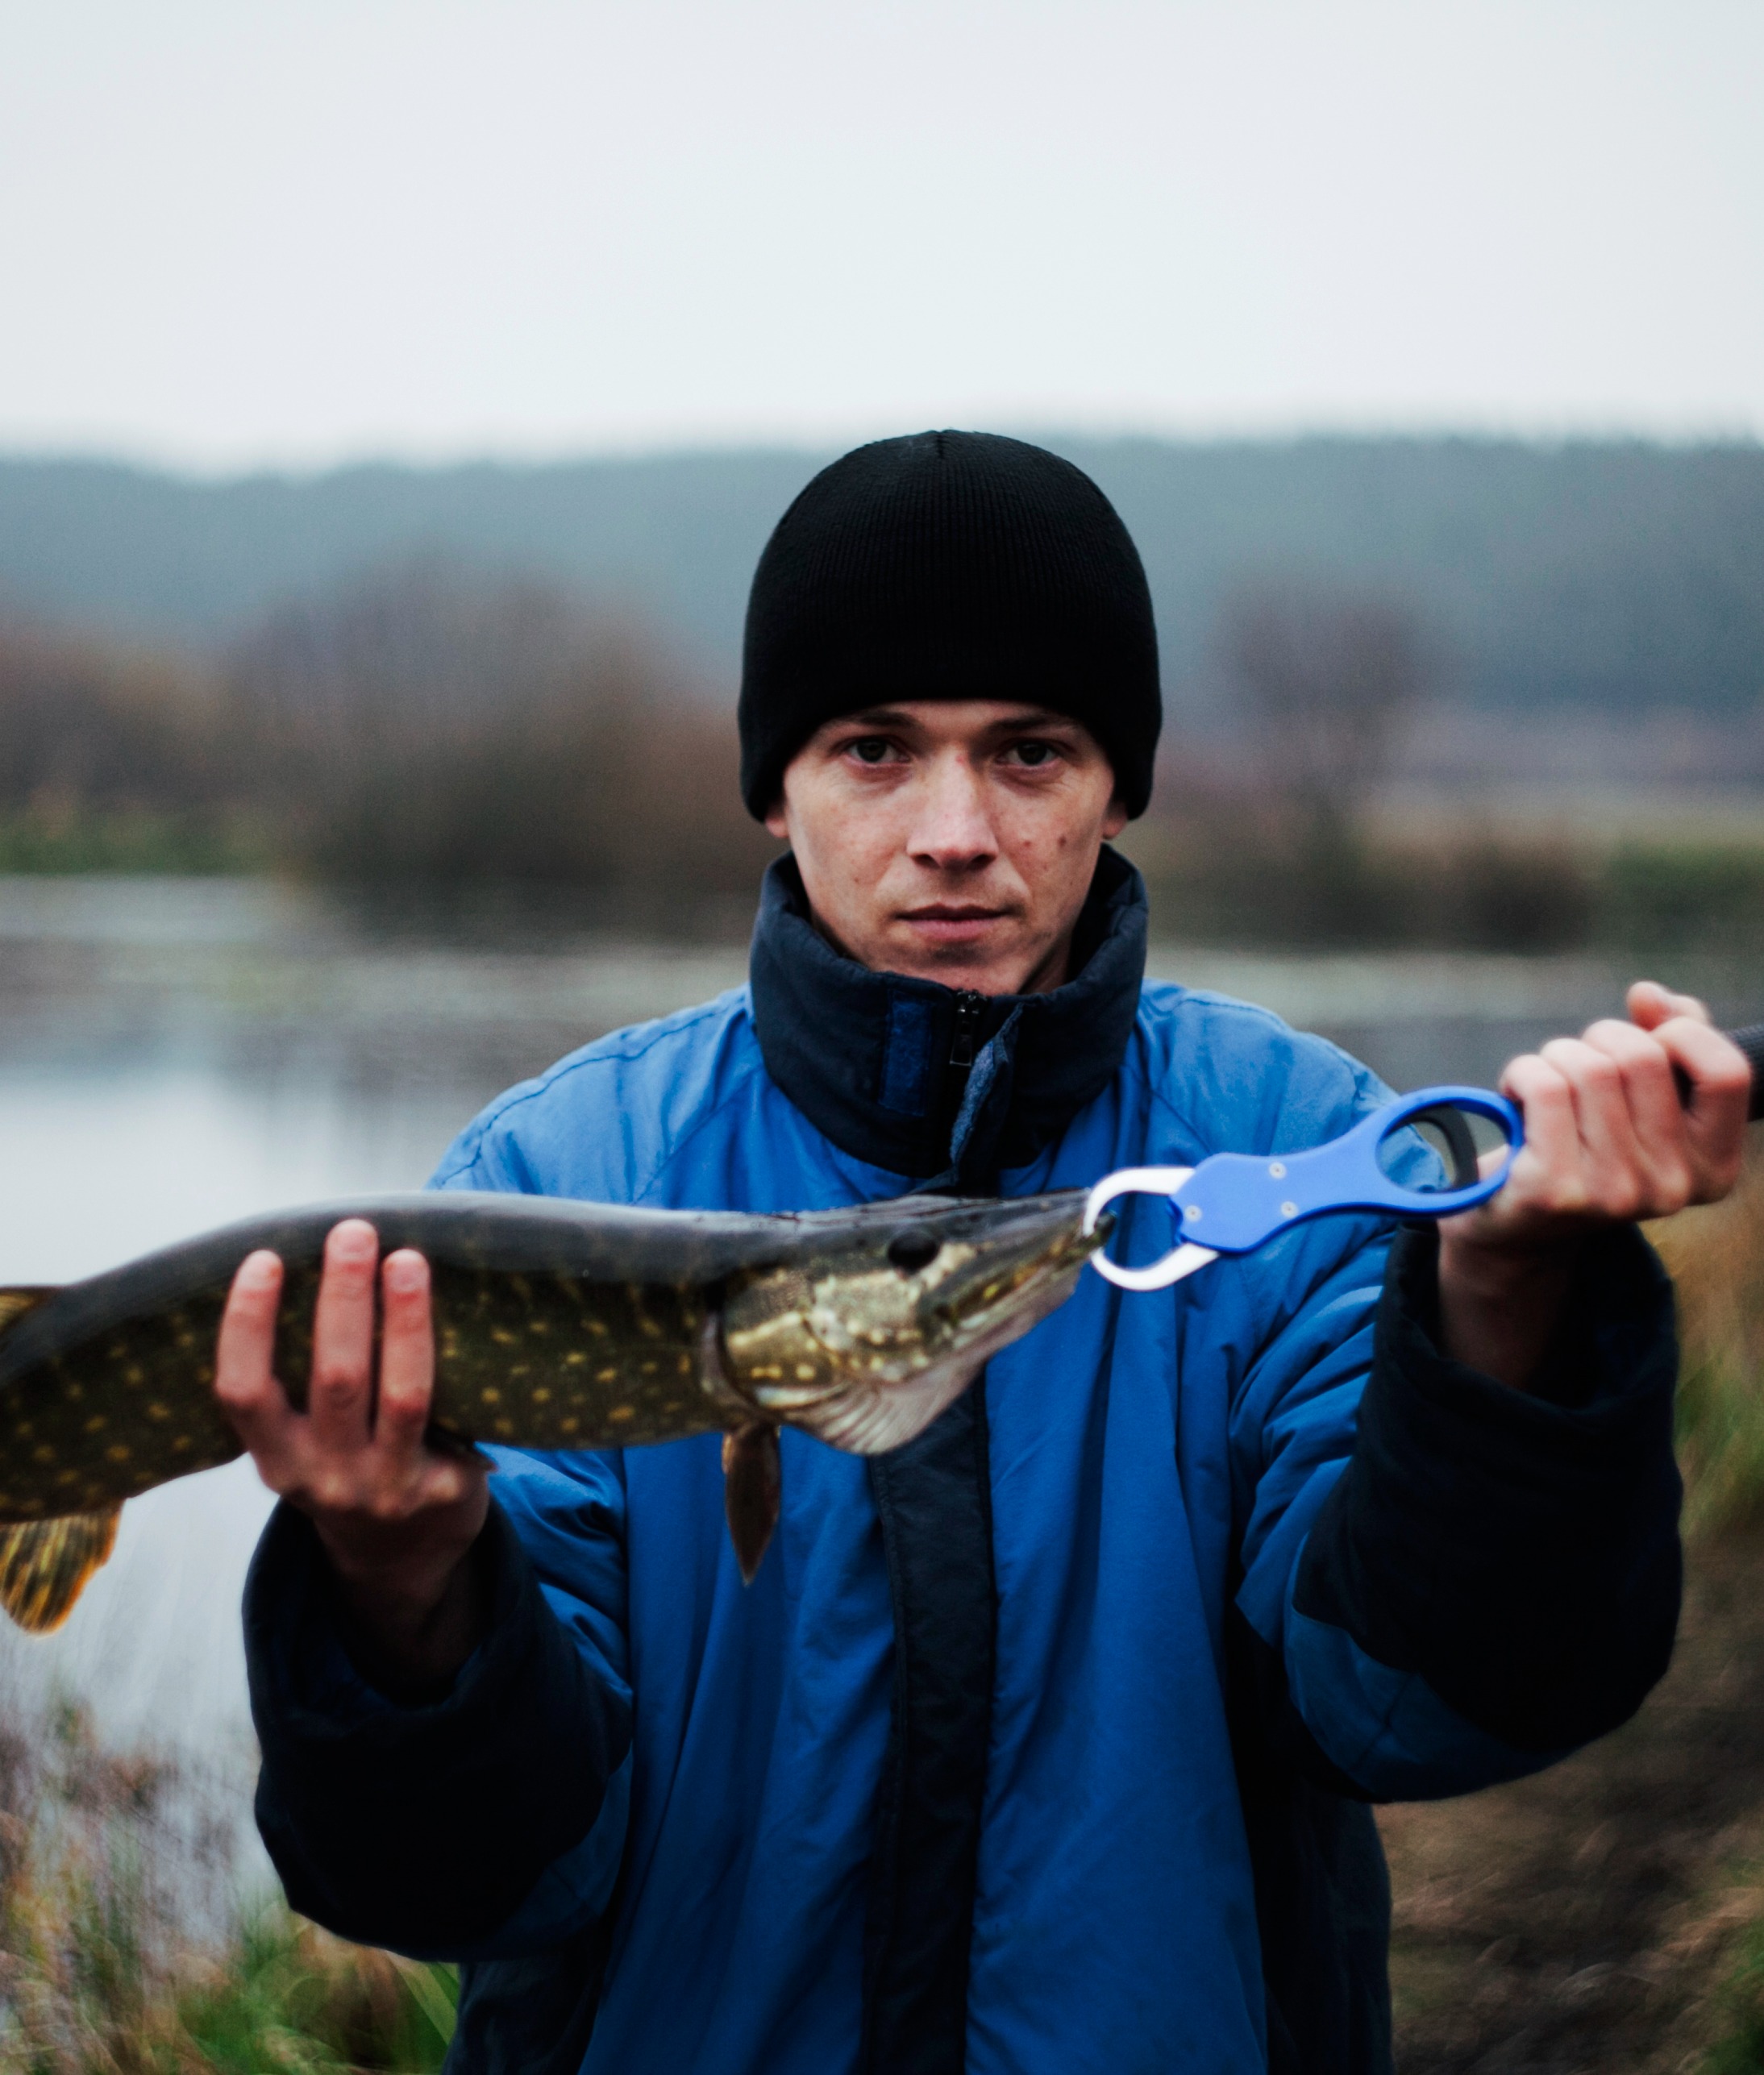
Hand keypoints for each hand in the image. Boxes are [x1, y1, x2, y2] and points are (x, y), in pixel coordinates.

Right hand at [216, 1217, 489, 1692]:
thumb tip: (321, 1263)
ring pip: (402, 1393)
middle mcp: (326, 1478)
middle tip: (353, 1232)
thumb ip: (301, 1379)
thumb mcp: (303, 1442)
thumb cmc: (347, 1467)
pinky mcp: (446, 1489)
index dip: (247, 1325)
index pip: (243, 1390)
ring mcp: (388, 1487)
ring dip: (405, 1319)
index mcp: (277, 1459)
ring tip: (409, 1258)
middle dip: (342, 1298)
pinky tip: (469, 1314)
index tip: (264, 1258)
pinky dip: (458, 1361)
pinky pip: (455, 1416)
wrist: (401, 1560)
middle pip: (334, 1378)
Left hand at [1437, 981, 1751, 1389]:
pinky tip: (1517, 1098)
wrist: (1517, 1223)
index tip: (1648, 1036)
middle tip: (1578, 1065)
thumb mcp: (1643, 1098)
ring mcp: (1616, 1194)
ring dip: (1556, 1057)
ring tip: (1546, 1087)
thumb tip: (1649, 995)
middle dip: (1600, 1039)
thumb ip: (1667, 1038)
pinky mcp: (1556, 1190)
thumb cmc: (1586, 1144)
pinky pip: (1544, 1086)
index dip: (1682, 1033)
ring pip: (1589, 1067)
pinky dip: (1522, 1073)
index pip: (1727, 1072)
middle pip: (1643, 1057)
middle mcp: (1674, 1187)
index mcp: (1712, 1166)